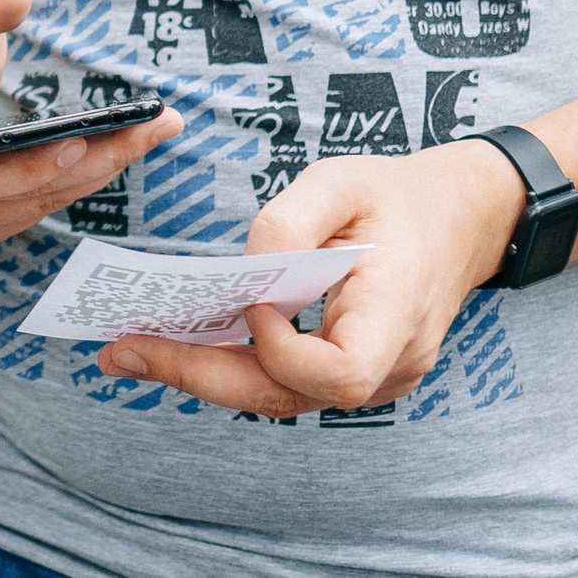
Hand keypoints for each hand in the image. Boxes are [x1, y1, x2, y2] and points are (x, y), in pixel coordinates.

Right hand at [0, 0, 180, 249]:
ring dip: (89, 178)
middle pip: (12, 196)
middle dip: (86, 165)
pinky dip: (70, 189)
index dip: (23, 168)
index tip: (79, 141)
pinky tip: (108, 157)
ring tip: (144, 137)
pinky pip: (27, 217)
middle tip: (149, 129)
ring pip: (28, 210)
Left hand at [102, 139, 525, 417]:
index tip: (253, 302)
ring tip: (129, 350)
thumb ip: (287, 224)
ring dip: (205, 375)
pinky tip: (177, 345)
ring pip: (281, 397)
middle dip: (200, 376)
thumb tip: (242, 276)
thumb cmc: (394, 197)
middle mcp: (392, 362)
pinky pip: (287, 383)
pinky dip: (232, 367)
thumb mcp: (340, 181)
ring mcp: (375, 378)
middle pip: (290, 397)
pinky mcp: (352, 374)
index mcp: (398, 313)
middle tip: (121, 351)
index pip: (339, 371)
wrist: (456, 218)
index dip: (283, 349)